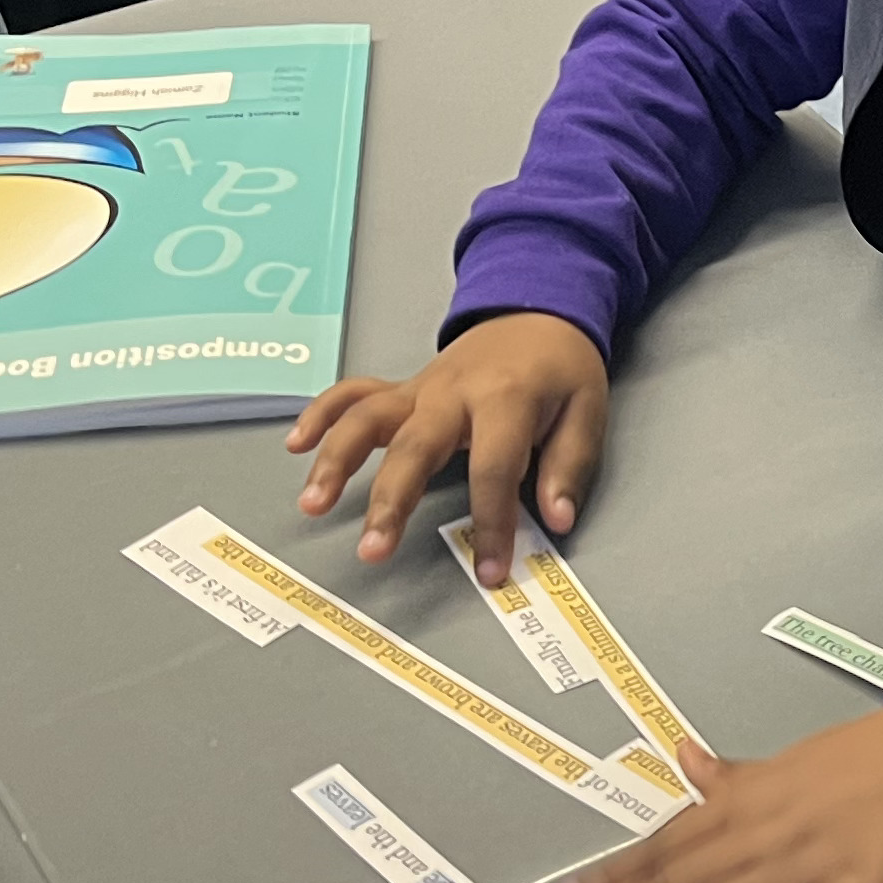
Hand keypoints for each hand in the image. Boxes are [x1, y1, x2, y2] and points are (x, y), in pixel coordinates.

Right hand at [289, 310, 608, 580]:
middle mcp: (454, 393)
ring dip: (336, 459)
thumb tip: (557, 519)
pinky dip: (322, 414)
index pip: (495, 469)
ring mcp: (421, 390)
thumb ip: (568, 466)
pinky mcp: (404, 390)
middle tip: (372, 549)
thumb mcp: (587, 410)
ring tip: (312, 502)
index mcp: (506, 398)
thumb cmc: (561, 368)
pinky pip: (355, 395)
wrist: (535, 311)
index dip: (493, 524)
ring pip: (369, 419)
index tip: (491, 571)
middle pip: (415, 447)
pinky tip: (296, 444)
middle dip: (390, 500)